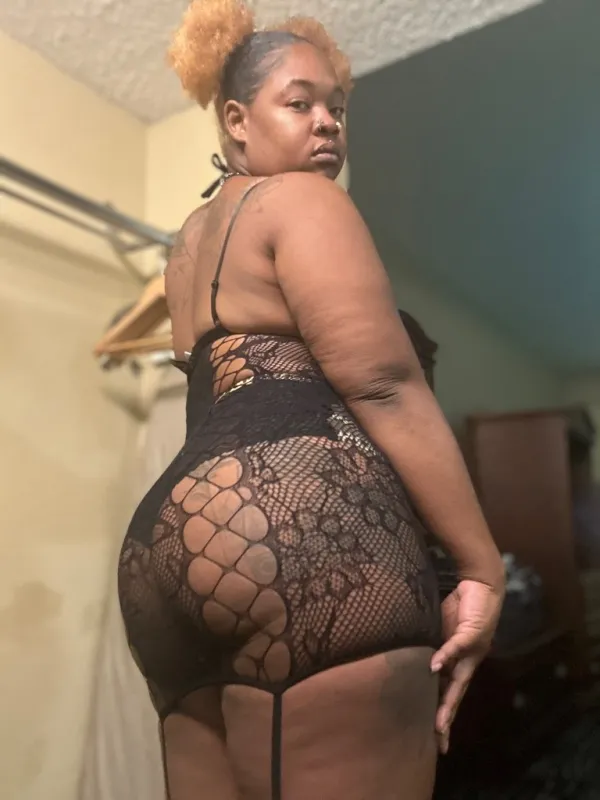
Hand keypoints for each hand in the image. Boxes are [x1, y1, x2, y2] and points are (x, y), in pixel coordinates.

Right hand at [432, 578, 504, 753]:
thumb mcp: (443, 629)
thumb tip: (420, 657)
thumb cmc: (462, 606)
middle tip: (440, 740)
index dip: (444, 714)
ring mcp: (469, 650)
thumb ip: (435, 643)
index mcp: (459, 662)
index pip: (449, 692)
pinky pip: (455, 647)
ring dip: (447, 700)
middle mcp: (466, 661)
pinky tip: (434, 668)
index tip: (439, 738)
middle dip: (447, 718)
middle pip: (455, 695)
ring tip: (438, 722)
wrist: (480, 585)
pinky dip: (444, 657)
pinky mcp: (470, 634)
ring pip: (457, 681)